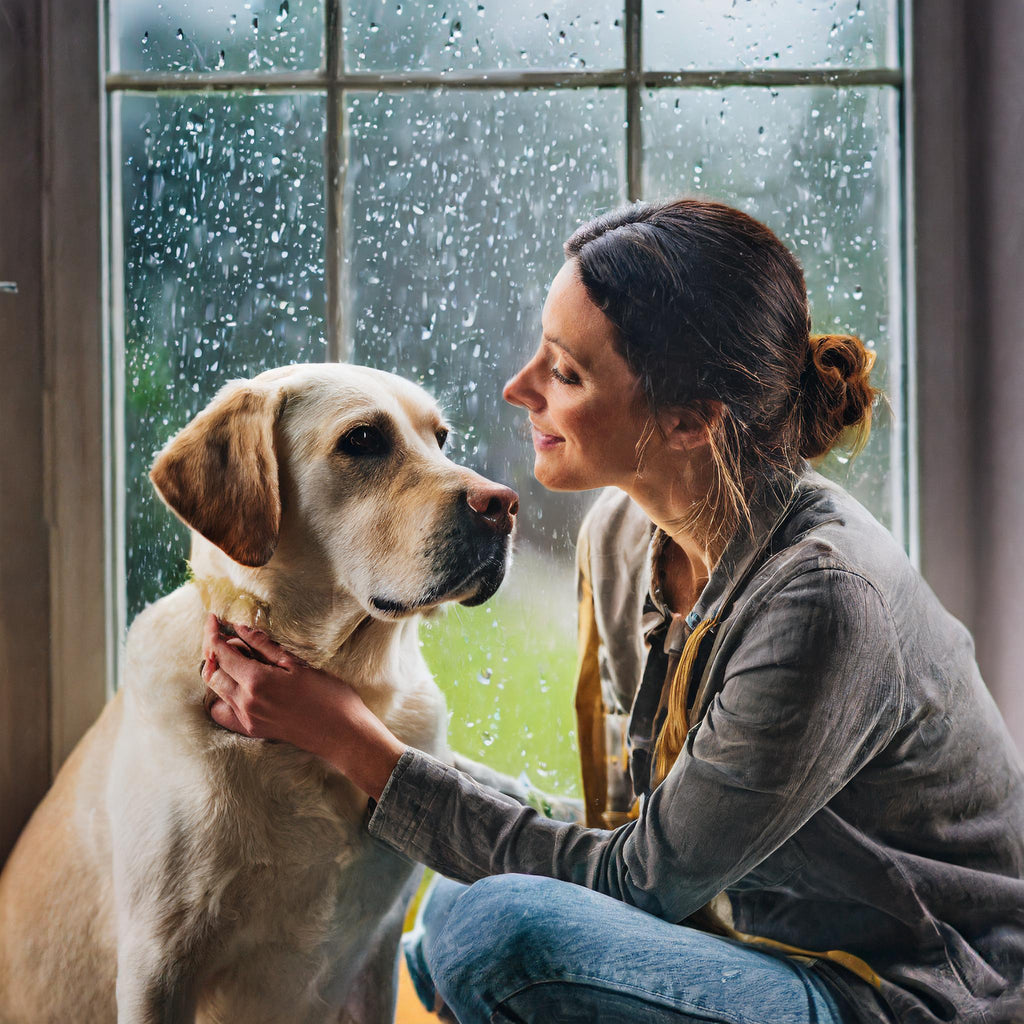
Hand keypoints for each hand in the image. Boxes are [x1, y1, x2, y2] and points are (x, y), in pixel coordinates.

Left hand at [201, 615, 406, 798]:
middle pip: (211, 671)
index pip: (221, 652)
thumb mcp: (297, 663)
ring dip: (217, 670)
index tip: (213, 618)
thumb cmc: (327, 695)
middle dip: (213, 649)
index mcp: (256, 681)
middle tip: (224, 634)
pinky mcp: (251, 729)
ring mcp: (246, 719)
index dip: (213, 632)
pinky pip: (222, 711)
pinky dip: (222, 695)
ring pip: (215, 690)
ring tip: (234, 657)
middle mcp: (245, 702)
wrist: (341, 732)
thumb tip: (239, 626)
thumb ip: (264, 645)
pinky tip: (236, 685)